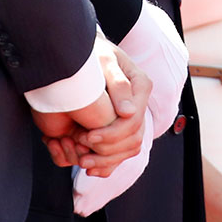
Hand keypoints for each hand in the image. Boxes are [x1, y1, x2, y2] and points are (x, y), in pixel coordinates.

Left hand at [77, 47, 152, 176]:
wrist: (81, 55)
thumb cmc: (92, 54)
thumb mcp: (103, 61)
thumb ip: (117, 83)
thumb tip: (128, 112)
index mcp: (140, 87)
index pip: (133, 120)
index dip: (111, 133)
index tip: (87, 136)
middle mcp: (138, 104)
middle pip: (133, 138)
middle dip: (107, 149)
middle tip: (81, 149)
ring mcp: (131, 116)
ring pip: (130, 149)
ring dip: (106, 160)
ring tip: (82, 161)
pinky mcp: (120, 126)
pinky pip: (121, 153)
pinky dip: (107, 164)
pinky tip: (90, 167)